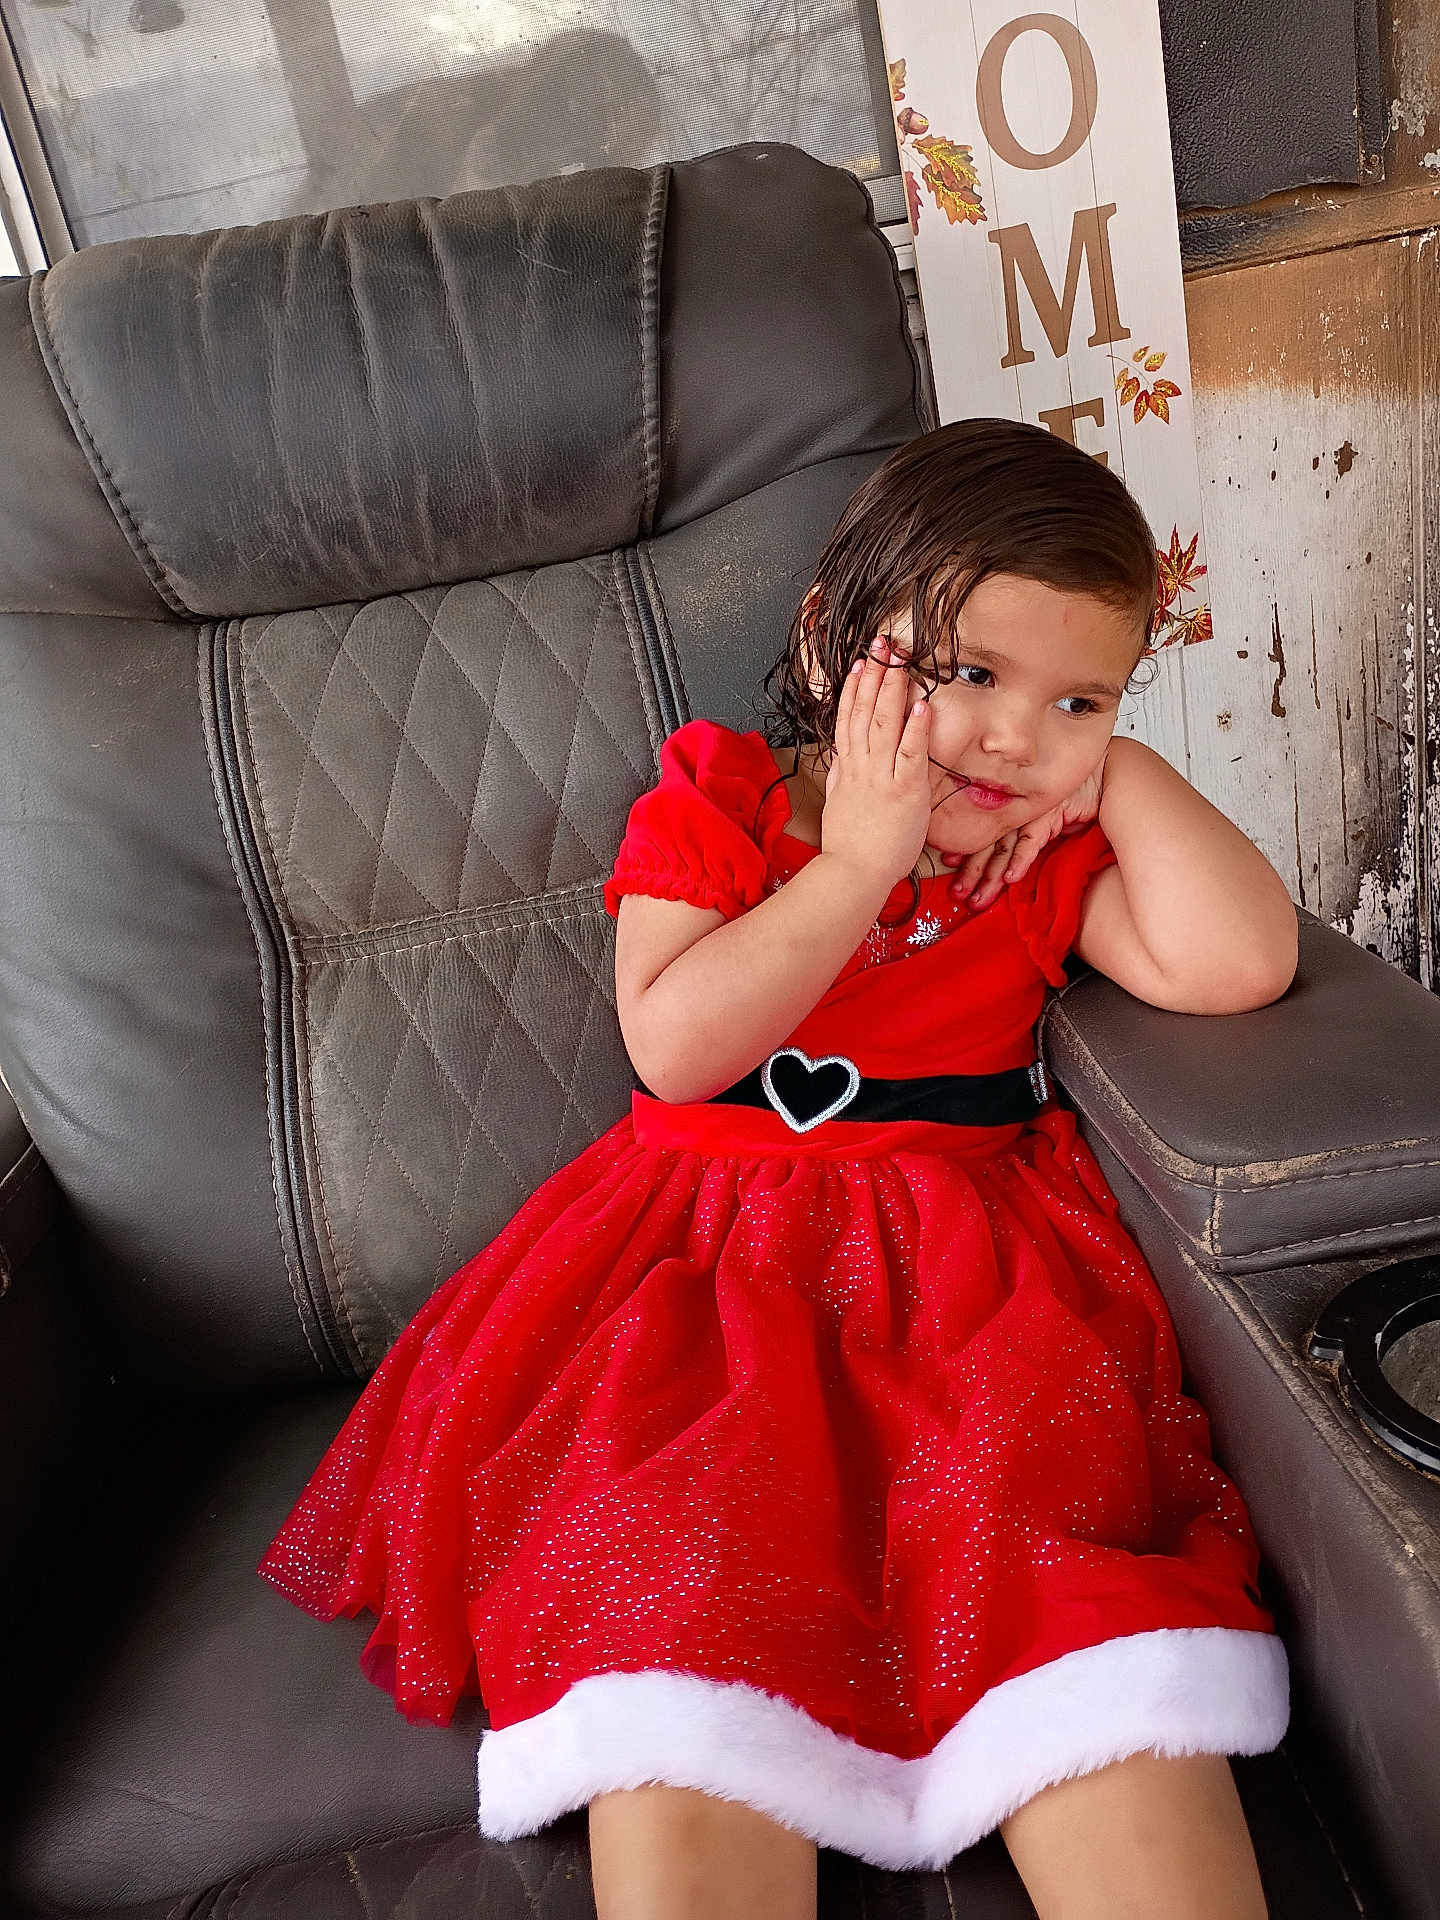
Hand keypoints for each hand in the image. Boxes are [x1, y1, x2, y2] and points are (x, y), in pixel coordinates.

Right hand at [820, 635, 932, 891]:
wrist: (852, 873)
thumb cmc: (849, 845)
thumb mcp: (838, 802)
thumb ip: (842, 776)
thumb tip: (842, 756)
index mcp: (847, 768)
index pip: (848, 719)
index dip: (854, 688)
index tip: (861, 664)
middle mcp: (862, 766)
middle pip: (865, 711)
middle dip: (875, 675)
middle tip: (882, 645)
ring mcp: (881, 776)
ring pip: (884, 723)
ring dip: (892, 689)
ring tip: (899, 660)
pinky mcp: (903, 791)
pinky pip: (910, 753)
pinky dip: (915, 728)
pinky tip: (921, 704)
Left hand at [942, 760, 1105, 907]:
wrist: (1098, 779)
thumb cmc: (1072, 802)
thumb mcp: (1044, 824)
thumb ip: (1024, 841)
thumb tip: (1008, 870)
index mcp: (1009, 813)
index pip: (981, 836)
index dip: (965, 853)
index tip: (948, 865)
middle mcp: (1015, 813)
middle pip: (986, 846)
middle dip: (972, 873)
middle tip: (958, 894)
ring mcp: (1029, 814)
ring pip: (1003, 848)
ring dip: (991, 876)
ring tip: (979, 897)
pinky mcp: (1048, 816)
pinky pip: (1030, 841)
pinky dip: (1020, 861)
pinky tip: (1010, 879)